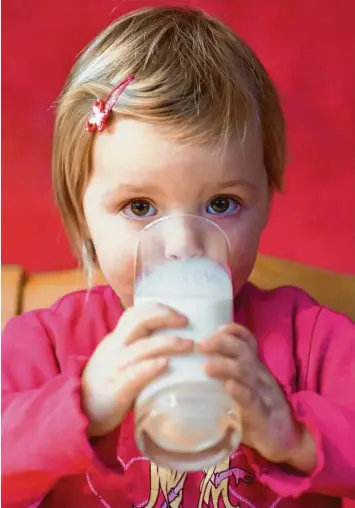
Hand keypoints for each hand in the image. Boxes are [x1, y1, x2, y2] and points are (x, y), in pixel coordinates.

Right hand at [81, 303, 192, 436]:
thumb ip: (139, 346)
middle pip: (139, 321)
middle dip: (165, 316)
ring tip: (189, 345)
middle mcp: (115, 348)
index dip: (159, 308)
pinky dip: (152, 366)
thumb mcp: (119, 356)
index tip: (181, 314)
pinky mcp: (117, 389)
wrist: (80, 410)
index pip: (136, 313)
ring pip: (142, 347)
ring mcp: (115, 367)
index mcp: (117, 338)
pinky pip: (135, 374)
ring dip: (169, 342)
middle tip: (187, 322)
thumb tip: (173, 338)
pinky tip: (167, 363)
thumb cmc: (109, 382)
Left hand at [198, 323, 315, 473]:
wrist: (287, 440)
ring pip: (246, 373)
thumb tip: (194, 368)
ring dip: (225, 366)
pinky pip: (252, 400)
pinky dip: (240, 391)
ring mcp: (263, 394)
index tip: (216, 328)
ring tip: (206, 366)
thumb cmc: (257, 413)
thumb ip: (226, 378)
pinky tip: (229, 386)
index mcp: (255, 368)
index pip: (249, 342)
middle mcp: (260, 376)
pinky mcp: (263, 415)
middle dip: (222, 343)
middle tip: (201, 344)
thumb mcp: (244, 390)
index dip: (235, 332)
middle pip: (243, 352)